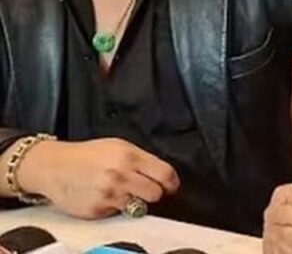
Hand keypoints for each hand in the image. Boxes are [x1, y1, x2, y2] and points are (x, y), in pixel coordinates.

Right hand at [16, 138, 179, 218]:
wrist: (52, 166)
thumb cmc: (86, 155)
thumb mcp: (118, 146)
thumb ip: (141, 160)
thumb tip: (163, 175)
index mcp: (129, 156)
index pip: (165, 174)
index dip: (171, 183)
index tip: (171, 187)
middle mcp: (121, 175)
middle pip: (156, 193)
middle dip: (154, 193)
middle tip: (145, 190)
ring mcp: (109, 194)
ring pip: (139, 206)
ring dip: (135, 202)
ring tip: (123, 193)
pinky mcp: (98, 210)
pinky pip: (118, 213)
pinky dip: (115, 208)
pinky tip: (105, 197)